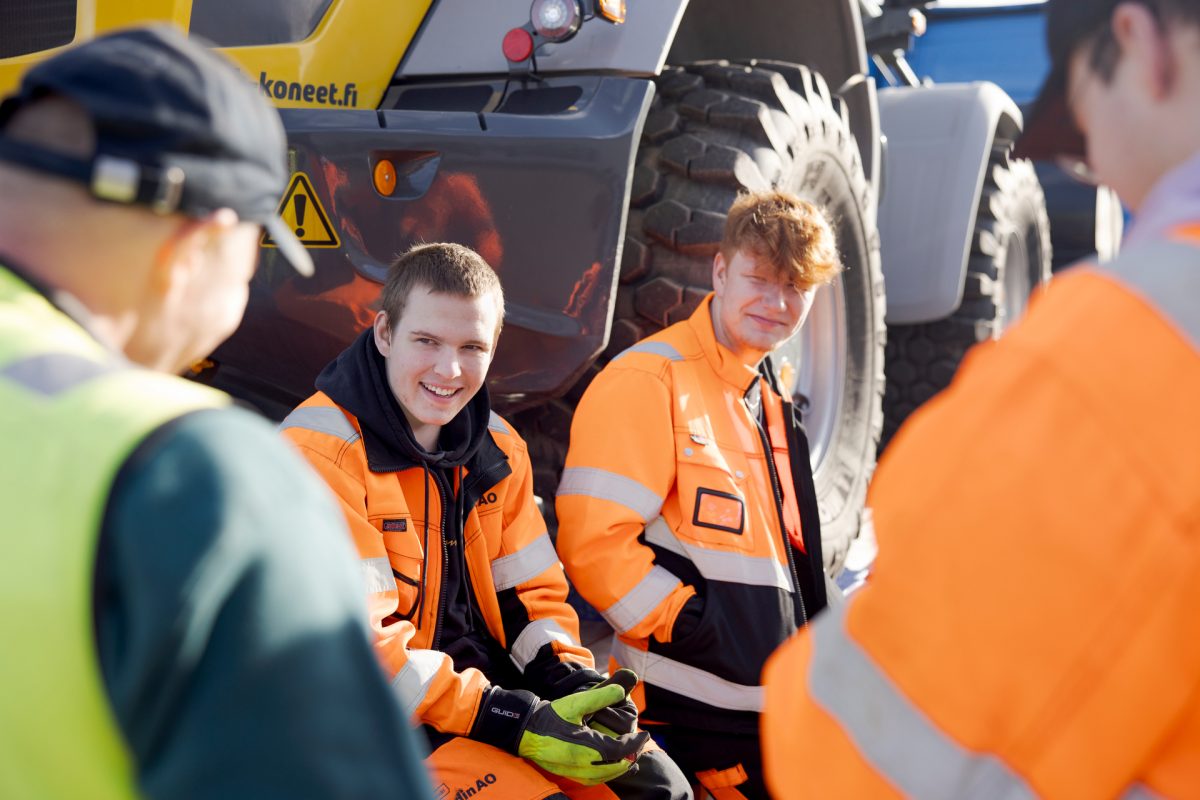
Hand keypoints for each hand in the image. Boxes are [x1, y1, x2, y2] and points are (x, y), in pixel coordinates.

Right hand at [518, 674, 649, 784]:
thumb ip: (600, 696)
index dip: (635, 743)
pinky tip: (610, 763)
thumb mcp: (575, 702)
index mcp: (586, 748)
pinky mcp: (569, 774)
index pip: (620, 751)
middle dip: (631, 756)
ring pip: (606, 776)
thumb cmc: (550, 716)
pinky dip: (608, 772)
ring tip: (629, 754)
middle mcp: (582, 765)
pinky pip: (595, 778)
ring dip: (621, 766)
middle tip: (639, 743)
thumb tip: (622, 691)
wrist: (525, 730)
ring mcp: (575, 772)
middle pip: (616, 767)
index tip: (645, 734)